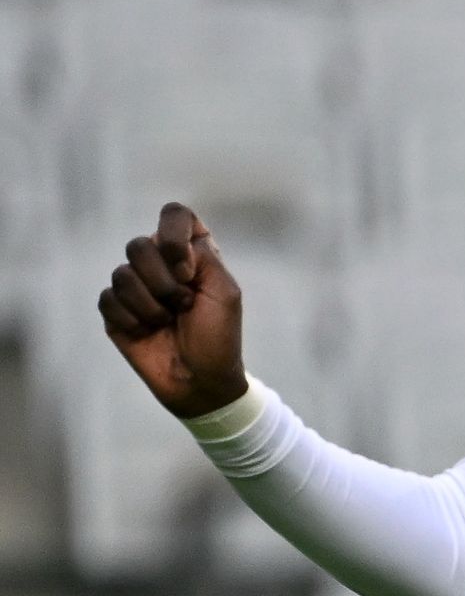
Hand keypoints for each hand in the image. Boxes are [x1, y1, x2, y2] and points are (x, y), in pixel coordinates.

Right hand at [96, 202, 249, 420]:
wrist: (199, 380)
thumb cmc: (218, 337)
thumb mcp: (224, 292)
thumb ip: (203, 257)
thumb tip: (173, 244)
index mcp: (191, 254)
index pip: (175, 215)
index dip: (174, 235)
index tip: (186, 268)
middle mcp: (160, 264)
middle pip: (139, 245)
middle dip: (162, 281)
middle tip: (183, 305)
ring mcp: (135, 286)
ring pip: (122, 273)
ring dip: (151, 306)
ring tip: (168, 323)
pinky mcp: (115, 309)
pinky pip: (109, 298)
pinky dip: (132, 319)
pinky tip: (148, 333)